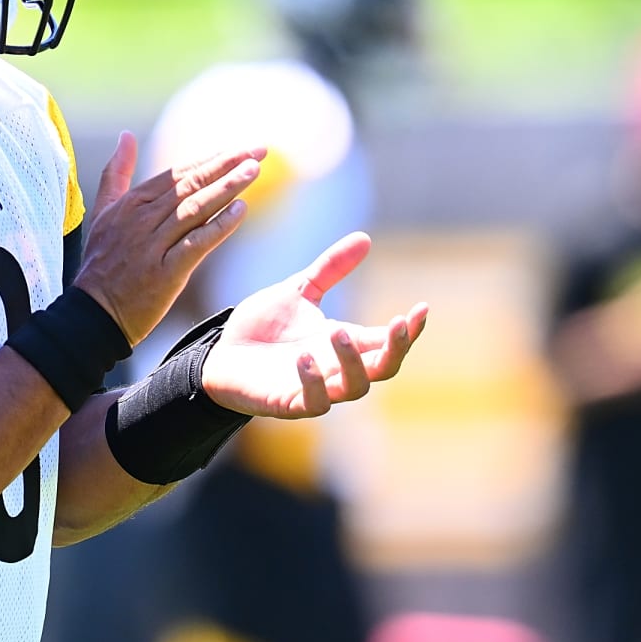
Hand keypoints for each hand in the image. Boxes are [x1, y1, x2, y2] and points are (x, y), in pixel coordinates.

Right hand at [72, 132, 263, 344]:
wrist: (93, 313)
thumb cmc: (102, 263)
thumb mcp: (104, 211)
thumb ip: (117, 172)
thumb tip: (126, 136)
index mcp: (131, 203)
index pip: (178, 174)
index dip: (211, 159)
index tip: (239, 149)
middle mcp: (142, 219)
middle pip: (191, 185)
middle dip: (227, 165)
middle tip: (258, 151)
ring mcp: (154, 245)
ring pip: (196, 209)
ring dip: (228, 187)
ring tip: (254, 170)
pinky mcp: (166, 273)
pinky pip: (197, 244)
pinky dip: (219, 226)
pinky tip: (241, 210)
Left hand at [201, 232, 427, 418]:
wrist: (218, 355)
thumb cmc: (261, 328)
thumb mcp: (298, 291)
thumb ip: (330, 269)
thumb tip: (365, 238)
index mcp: (342, 343)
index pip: (386, 341)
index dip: (409, 329)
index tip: (422, 307)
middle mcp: (336, 368)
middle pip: (384, 369)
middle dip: (395, 348)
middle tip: (397, 323)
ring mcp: (315, 388)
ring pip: (355, 389)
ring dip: (353, 362)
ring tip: (339, 331)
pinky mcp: (287, 403)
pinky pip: (312, 403)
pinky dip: (313, 382)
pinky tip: (302, 358)